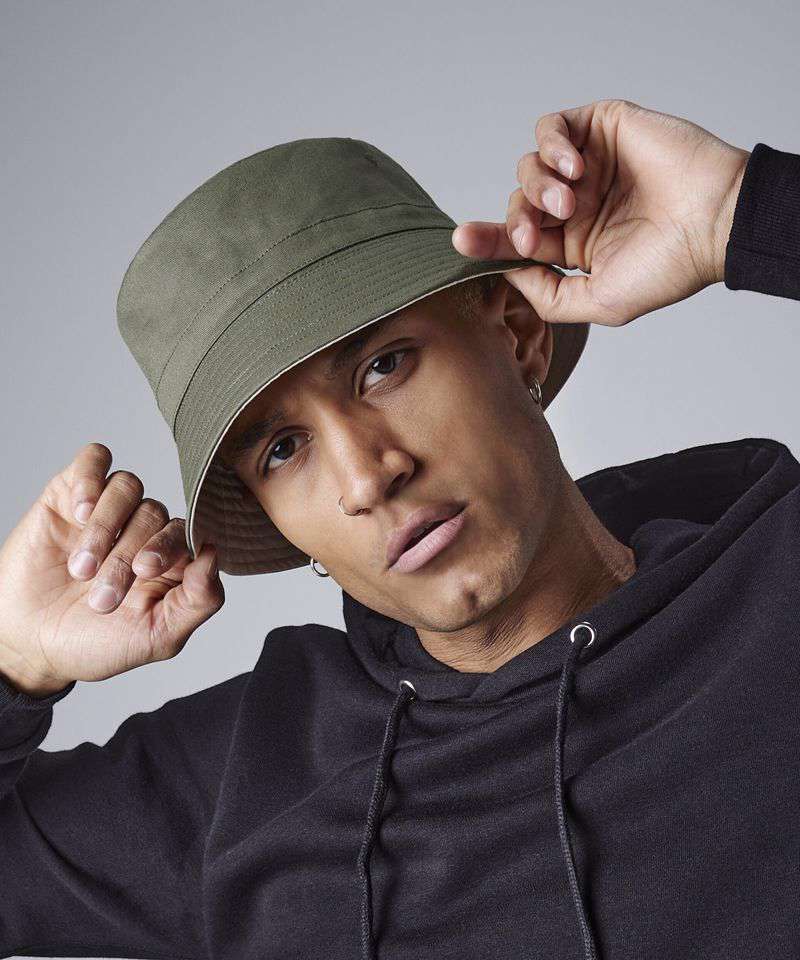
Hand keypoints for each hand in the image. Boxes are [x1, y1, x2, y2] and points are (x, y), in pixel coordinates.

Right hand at [0, 442, 224, 696]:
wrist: (29, 645)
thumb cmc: (95, 642)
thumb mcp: (157, 636)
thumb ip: (200, 600)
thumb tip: (216, 553)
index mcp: (172, 559)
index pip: (188, 532)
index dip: (168, 546)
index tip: (143, 571)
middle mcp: (144, 530)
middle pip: (154, 514)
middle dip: (125, 555)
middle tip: (101, 596)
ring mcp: (108, 510)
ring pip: (128, 486)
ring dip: (104, 528)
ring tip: (80, 569)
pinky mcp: (70, 495)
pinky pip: (94, 461)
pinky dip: (90, 479)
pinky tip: (78, 512)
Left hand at [452, 98, 750, 325]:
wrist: (714, 223)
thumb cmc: (667, 268)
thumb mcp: (599, 303)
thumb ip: (548, 297)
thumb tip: (507, 276)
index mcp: (573, 247)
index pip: (517, 240)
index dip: (487, 240)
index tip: (462, 242)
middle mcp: (576, 207)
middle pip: (517, 204)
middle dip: (516, 221)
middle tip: (537, 236)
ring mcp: (586, 168)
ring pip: (528, 167)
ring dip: (538, 186)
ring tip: (569, 202)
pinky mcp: (599, 130)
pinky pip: (551, 127)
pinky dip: (551, 145)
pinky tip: (574, 166)